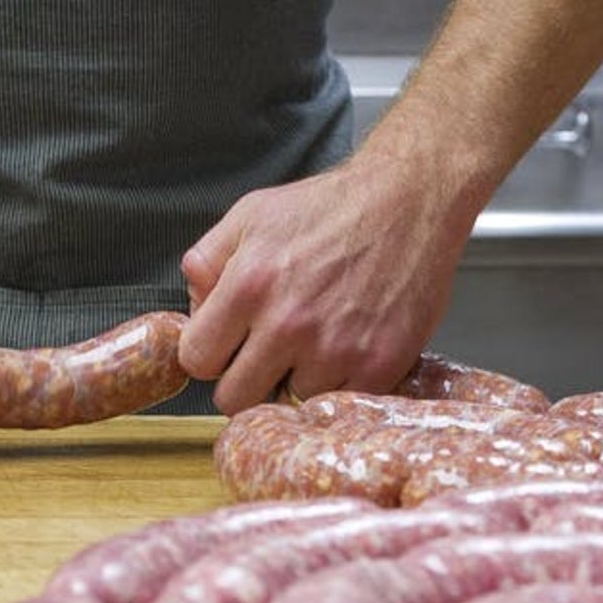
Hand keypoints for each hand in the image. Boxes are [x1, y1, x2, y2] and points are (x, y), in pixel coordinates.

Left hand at [178, 152, 477, 414]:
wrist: (410, 201)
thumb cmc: (332, 207)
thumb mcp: (252, 214)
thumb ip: (206, 260)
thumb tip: (192, 310)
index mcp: (249, 284)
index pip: (197, 361)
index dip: (210, 354)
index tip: (229, 345)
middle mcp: (288, 323)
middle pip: (234, 399)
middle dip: (245, 377)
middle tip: (269, 352)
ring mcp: (335, 350)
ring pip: (289, 400)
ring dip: (298, 378)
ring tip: (318, 339)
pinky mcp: (378, 365)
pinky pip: (337, 401)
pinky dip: (339, 383)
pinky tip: (347, 346)